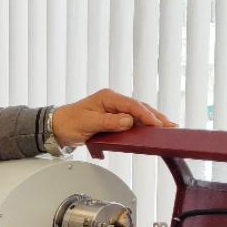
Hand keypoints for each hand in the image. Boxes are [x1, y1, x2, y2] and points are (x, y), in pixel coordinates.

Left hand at [53, 89, 176, 147]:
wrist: (57, 127)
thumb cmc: (69, 123)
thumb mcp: (88, 123)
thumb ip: (108, 122)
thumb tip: (128, 121)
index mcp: (107, 97)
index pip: (132, 105)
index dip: (146, 115)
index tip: (156, 124)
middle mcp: (112, 101)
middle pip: (139, 107)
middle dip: (155, 116)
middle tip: (169, 126)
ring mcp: (114, 109)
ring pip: (137, 113)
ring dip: (151, 120)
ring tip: (166, 127)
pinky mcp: (113, 118)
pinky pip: (131, 120)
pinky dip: (142, 125)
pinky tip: (151, 129)